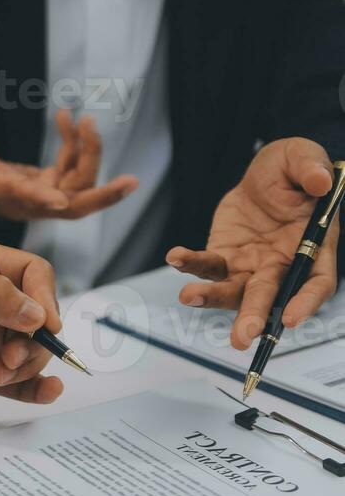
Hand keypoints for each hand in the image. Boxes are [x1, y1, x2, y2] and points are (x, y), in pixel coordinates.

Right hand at [0, 101, 137, 220]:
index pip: (23, 199)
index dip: (42, 200)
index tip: (60, 201)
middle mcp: (25, 200)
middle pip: (71, 208)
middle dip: (101, 197)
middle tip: (130, 182)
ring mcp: (40, 195)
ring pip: (78, 184)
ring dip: (89, 152)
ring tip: (83, 119)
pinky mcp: (47, 186)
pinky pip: (72, 168)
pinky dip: (76, 144)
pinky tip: (67, 118)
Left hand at [0, 240, 63, 404]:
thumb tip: (35, 312)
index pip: (34, 274)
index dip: (45, 297)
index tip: (44, 323)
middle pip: (39, 316)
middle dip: (34, 339)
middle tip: (11, 357)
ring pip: (32, 350)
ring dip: (27, 364)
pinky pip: (19, 380)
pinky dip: (36, 387)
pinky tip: (48, 392)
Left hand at [166, 139, 338, 349]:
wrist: (265, 173)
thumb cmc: (293, 170)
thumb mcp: (304, 158)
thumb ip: (312, 169)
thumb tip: (320, 182)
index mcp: (313, 248)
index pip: (316, 283)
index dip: (306, 303)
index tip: (291, 318)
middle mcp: (282, 265)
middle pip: (269, 296)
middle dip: (255, 317)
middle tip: (242, 337)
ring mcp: (251, 266)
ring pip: (233, 290)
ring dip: (212, 298)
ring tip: (189, 297)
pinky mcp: (225, 257)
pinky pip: (207, 265)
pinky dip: (191, 263)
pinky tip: (175, 258)